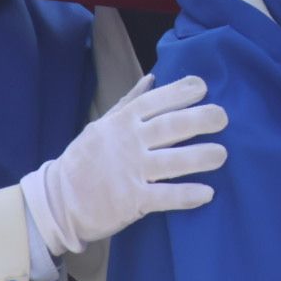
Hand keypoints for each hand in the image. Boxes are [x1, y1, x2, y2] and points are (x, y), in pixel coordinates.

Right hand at [19, 74, 227, 256]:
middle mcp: (128, 143)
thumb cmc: (83, 161)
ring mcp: (129, 172)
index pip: (155, 101)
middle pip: (169, 127)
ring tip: (222, 154)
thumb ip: (129, 102)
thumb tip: (153, 78)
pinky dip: (186, 195)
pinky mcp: (131, 201)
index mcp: (121, 122)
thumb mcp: (101, 125)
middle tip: (223, 117)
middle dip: (199, 119)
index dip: (180, 92)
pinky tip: (207, 193)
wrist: (57, 202)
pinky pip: (164, 197)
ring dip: (200, 157)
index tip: (204, 88)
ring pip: (171, 161)